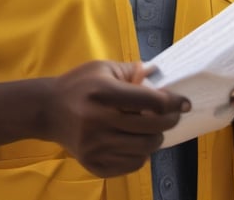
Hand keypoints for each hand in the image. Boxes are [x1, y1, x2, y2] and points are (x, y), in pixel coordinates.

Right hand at [43, 60, 189, 177]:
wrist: (48, 110)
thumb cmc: (79, 84)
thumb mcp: (103, 68)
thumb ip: (131, 72)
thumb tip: (159, 75)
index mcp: (103, 92)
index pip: (150, 101)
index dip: (172, 102)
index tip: (185, 102)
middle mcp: (99, 120)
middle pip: (151, 127)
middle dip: (169, 121)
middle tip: (172, 116)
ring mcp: (96, 146)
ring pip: (144, 149)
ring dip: (155, 138)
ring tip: (153, 129)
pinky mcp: (93, 163)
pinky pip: (131, 164)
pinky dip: (140, 154)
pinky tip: (136, 142)